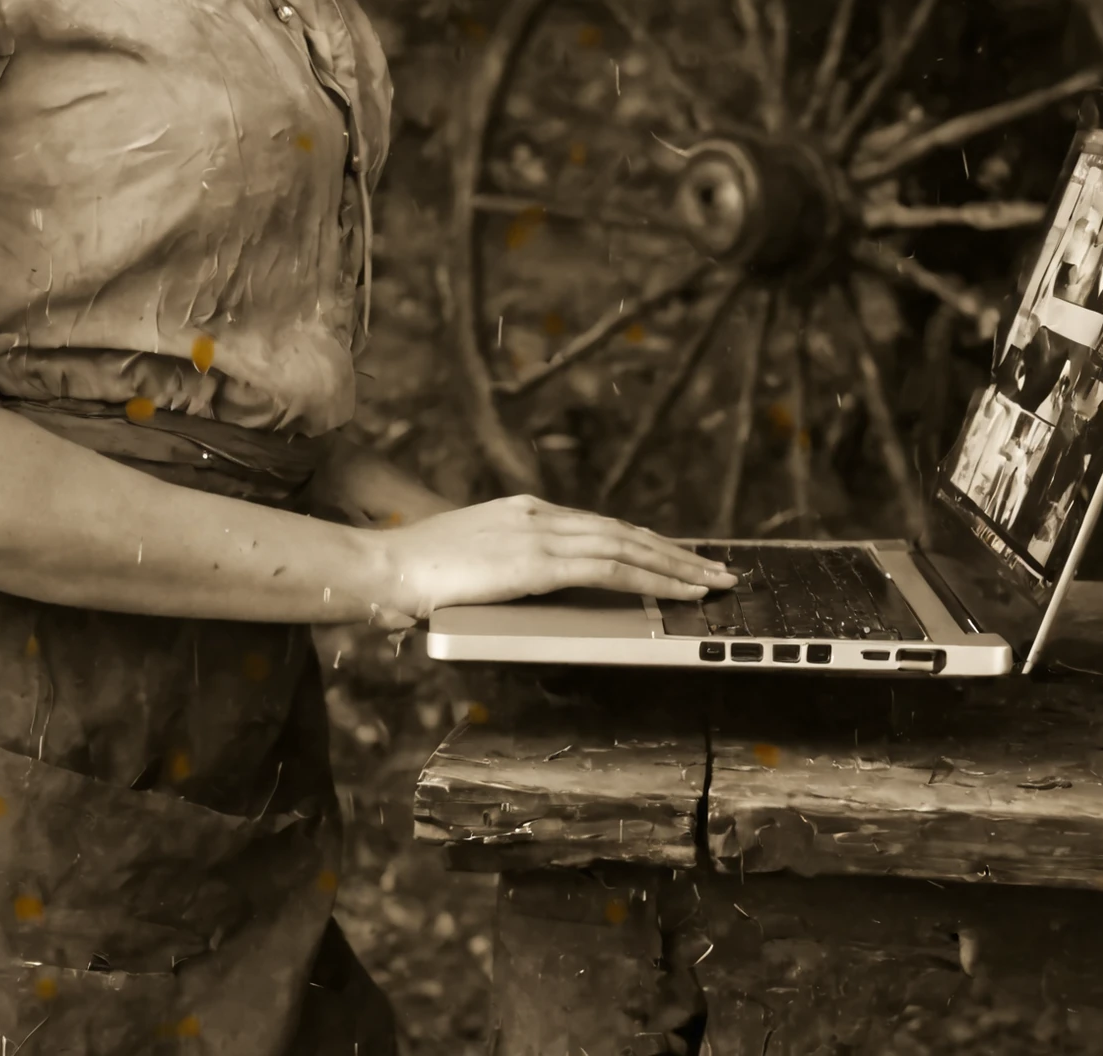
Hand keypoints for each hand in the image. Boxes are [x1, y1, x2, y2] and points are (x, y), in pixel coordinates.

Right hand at [373, 495, 737, 622]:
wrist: (387, 565)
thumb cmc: (418, 574)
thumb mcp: (474, 564)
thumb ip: (507, 569)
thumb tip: (531, 591)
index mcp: (523, 512)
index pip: (599, 526)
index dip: (643, 541)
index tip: (675, 554)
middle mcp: (538, 514)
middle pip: (623, 531)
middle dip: (674, 552)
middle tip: (716, 568)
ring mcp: (540, 534)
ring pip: (628, 547)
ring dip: (677, 565)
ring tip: (713, 582)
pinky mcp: (539, 563)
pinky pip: (610, 569)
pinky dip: (652, 579)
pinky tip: (678, 591)